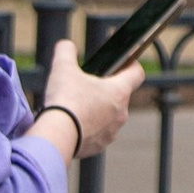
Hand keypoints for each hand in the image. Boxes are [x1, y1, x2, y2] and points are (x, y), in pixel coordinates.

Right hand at [36, 35, 138, 161]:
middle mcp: (121, 113)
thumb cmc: (65, 100)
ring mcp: (112, 131)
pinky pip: (98, 133)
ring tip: (77, 107)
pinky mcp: (99, 146)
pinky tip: (73, 124)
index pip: (137, 73)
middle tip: (86, 85)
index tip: (122, 61)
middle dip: (105, 89)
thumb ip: (66, 51)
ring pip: (109, 116)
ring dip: (97, 110)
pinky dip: (88, 128)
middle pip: (119, 95)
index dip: (131, 64)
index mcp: (119, 91)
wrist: (56, 136)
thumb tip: (66, 46)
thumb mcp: (62, 67)